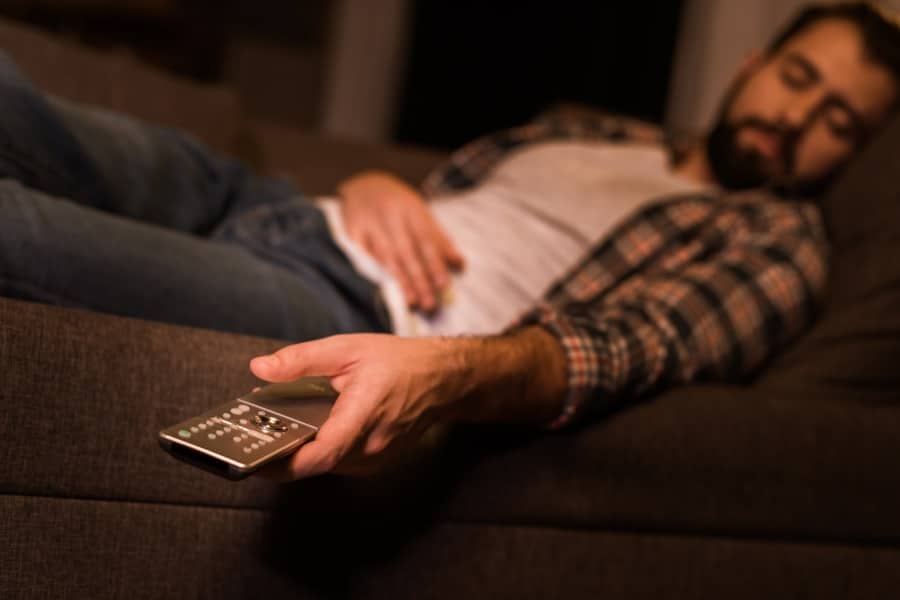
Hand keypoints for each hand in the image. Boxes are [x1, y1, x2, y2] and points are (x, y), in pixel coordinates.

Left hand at [249, 334, 472, 479]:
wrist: (442, 379)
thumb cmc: (400, 362)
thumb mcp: (347, 349)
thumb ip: (301, 360)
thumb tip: (261, 368)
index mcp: (362, 416)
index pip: (318, 455)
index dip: (282, 463)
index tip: (255, 457)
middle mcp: (369, 447)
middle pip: (314, 461)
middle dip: (284, 448)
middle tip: (258, 427)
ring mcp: (374, 459)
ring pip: (325, 464)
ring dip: (302, 448)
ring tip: (284, 423)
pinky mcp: (375, 462)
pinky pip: (339, 461)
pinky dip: (321, 447)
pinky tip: (314, 426)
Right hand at [338, 170, 463, 311]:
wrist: (364, 184)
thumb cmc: (398, 203)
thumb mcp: (420, 213)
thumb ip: (439, 238)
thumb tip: (460, 264)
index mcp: (411, 209)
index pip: (425, 240)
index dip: (435, 263)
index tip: (444, 285)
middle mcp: (390, 215)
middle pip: (407, 251)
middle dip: (419, 279)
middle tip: (430, 304)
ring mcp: (369, 222)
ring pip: (386, 256)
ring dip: (399, 280)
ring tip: (411, 302)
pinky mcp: (351, 229)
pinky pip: (363, 254)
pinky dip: (373, 271)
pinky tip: (383, 287)